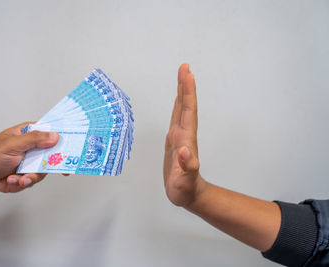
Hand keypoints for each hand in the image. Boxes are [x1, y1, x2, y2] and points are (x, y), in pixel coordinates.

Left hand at [0, 122, 58, 197]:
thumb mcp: (12, 144)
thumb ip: (34, 139)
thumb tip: (54, 136)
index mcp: (27, 133)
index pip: (48, 130)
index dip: (60, 135)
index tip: (71, 142)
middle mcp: (32, 146)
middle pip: (52, 150)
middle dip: (53, 161)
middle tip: (63, 168)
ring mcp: (32, 161)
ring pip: (45, 168)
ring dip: (33, 175)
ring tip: (21, 178)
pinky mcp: (30, 174)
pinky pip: (36, 178)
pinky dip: (25, 181)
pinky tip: (14, 180)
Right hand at [164, 63, 204, 206]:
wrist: (188, 194)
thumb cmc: (185, 190)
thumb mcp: (184, 182)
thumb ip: (186, 168)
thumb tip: (185, 151)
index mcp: (185, 139)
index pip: (188, 111)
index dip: (188, 93)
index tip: (188, 74)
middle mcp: (184, 134)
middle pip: (186, 105)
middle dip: (185, 85)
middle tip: (184, 66)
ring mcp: (180, 136)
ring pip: (182, 109)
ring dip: (182, 92)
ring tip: (182, 76)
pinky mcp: (175, 140)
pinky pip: (176, 117)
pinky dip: (177, 105)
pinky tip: (177, 99)